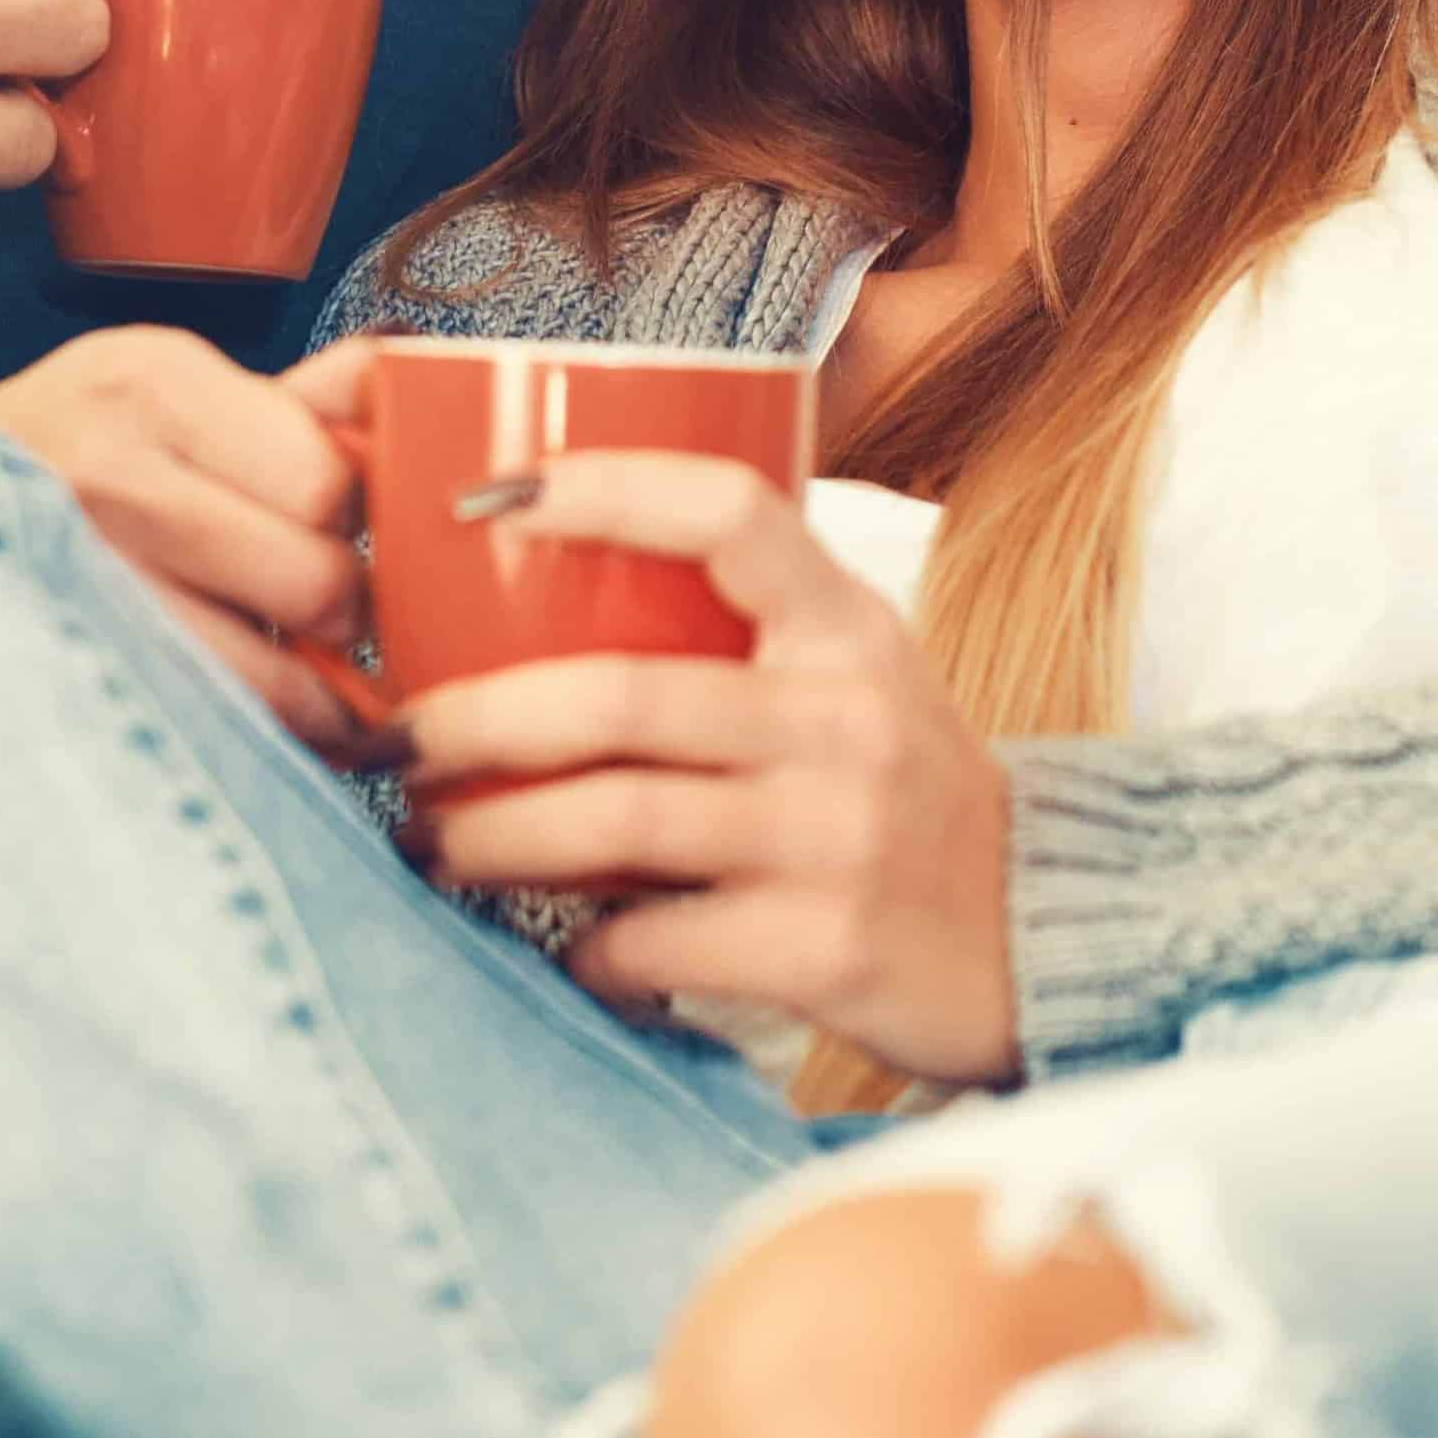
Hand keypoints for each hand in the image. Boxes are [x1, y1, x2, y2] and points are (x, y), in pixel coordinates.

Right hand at [0, 329, 374, 753]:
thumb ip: (299, 400)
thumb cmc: (66, 457)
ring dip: (310, 690)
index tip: (349, 533)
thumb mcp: (169, 394)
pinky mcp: (58, 674)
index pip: (333, 479)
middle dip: (342, 608)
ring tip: (295, 668)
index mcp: (152, 380)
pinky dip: (261, 739)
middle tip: (320, 608)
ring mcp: (72, 580)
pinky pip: (217, 732)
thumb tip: (416, 386)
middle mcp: (104, 472)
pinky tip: (255, 716)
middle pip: (318, 581)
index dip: (360, 518)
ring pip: (275, 681)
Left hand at [400, 456, 1017, 1089]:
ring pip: (615, 820)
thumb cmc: (905, 791)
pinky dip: (584, 949)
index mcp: (847, 626)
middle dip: (475, 721)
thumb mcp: (855, 678)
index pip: (728, 511)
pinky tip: (560, 946)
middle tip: (392, 741)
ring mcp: (839, 836)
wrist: (1044, 937)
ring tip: (429, 843)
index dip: (602, 488)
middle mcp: (848, 718)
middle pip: (621, 696)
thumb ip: (741, 633)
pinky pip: (652, 941)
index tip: (487, 495)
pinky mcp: (826, 949)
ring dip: (492, 836)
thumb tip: (535, 602)